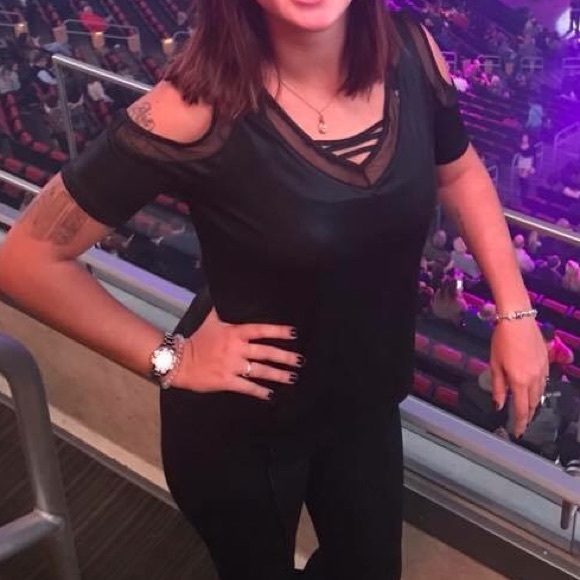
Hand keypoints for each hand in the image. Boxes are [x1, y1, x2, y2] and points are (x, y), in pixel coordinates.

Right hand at [171, 308, 303, 400]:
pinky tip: (270, 395)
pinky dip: (260, 391)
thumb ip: (218, 308)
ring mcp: (233, 366)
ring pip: (260, 371)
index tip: (293, 333)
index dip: (278, 331)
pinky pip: (247, 387)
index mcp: (234, 333)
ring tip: (291, 377)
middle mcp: (237, 349)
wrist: (179, 361)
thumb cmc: (196, 339)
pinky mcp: (227, 381)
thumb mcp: (209, 321)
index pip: (261, 330)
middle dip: (285, 357)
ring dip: (278, 375)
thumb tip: (218, 292)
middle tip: (299, 360)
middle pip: (266, 352)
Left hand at [490, 318, 548, 437]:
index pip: (522, 409)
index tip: (517, 432)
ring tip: (526, 408)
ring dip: (533, 403)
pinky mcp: (546, 362)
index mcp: (520, 381)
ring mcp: (543, 370)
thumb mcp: (494, 365)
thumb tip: (499, 405)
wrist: (518, 320)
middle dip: (527, 414)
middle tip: (521, 422)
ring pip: (540, 393)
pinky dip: (537, 390)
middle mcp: (534, 379)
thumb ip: (497, 387)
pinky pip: (543, 382)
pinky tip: (532, 389)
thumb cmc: (502, 341)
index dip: (520, 423)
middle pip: (533, 403)